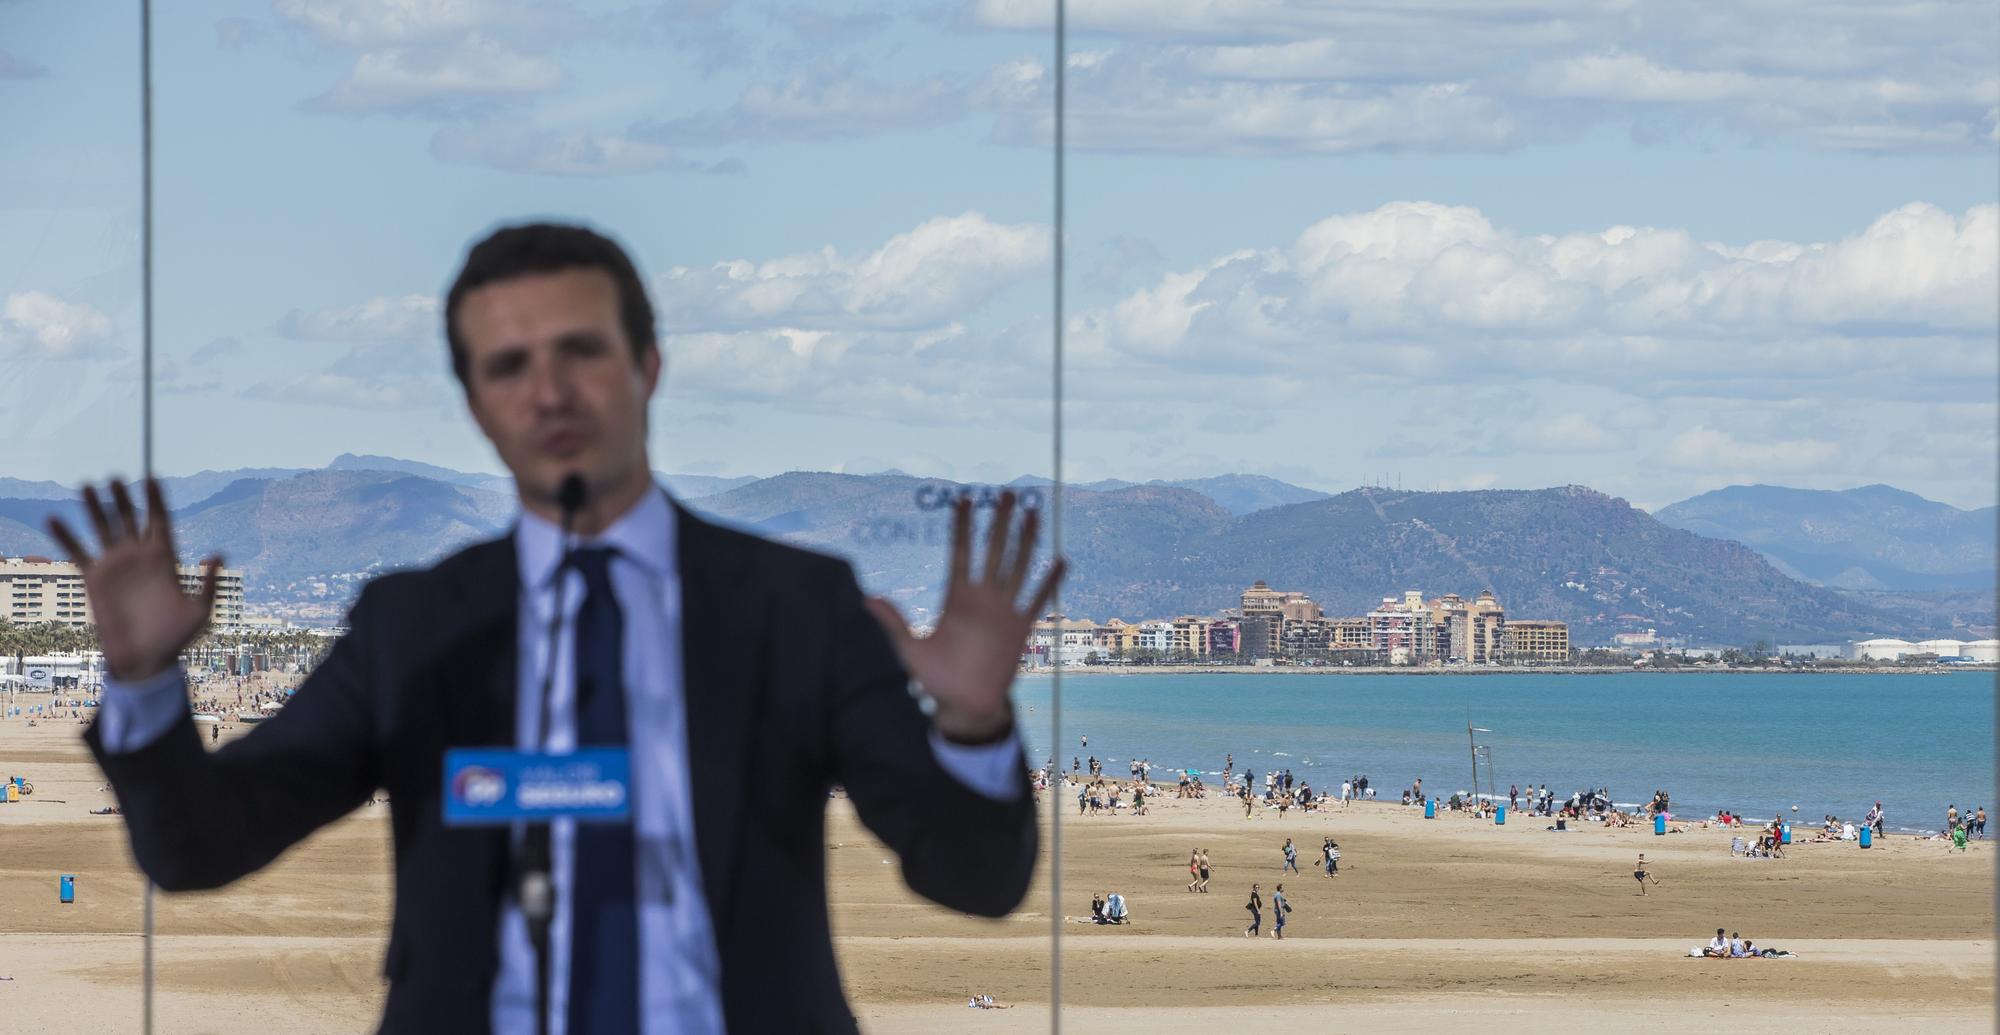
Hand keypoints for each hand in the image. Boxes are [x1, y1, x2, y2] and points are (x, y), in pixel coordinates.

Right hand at [47, 478, 221, 682]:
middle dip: (123, 498)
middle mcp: (139, 557)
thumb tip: (219, 553)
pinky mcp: (95, 579)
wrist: (146, 661)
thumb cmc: (176, 638)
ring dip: (95, 508)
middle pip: (130, 518)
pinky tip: (54, 518)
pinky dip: (66, 536)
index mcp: (165, 559)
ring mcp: (116, 566)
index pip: (160, 521)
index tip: (151, 478)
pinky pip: (78, 552)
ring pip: (104, 528)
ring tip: (87, 485)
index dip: (155, 500)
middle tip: (115, 478)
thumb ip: (208, 582)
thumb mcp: (200, 610)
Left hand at [865, 490, 1064, 743]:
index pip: (960, 552)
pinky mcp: (1021, 628)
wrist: (966, 706)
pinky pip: (1037, 600)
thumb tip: (866, 599)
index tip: (964, 499)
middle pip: (993, 550)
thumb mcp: (910, 650)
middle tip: (1008, 493)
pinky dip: (1049, 582)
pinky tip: (1060, 560)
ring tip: (1034, 514)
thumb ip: (893, 623)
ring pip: (1018, 567)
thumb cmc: (936, 680)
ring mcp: (1003, 610)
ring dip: (1026, 541)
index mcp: (956, 598)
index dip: (962, 525)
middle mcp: (981, 598)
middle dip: (1000, 521)